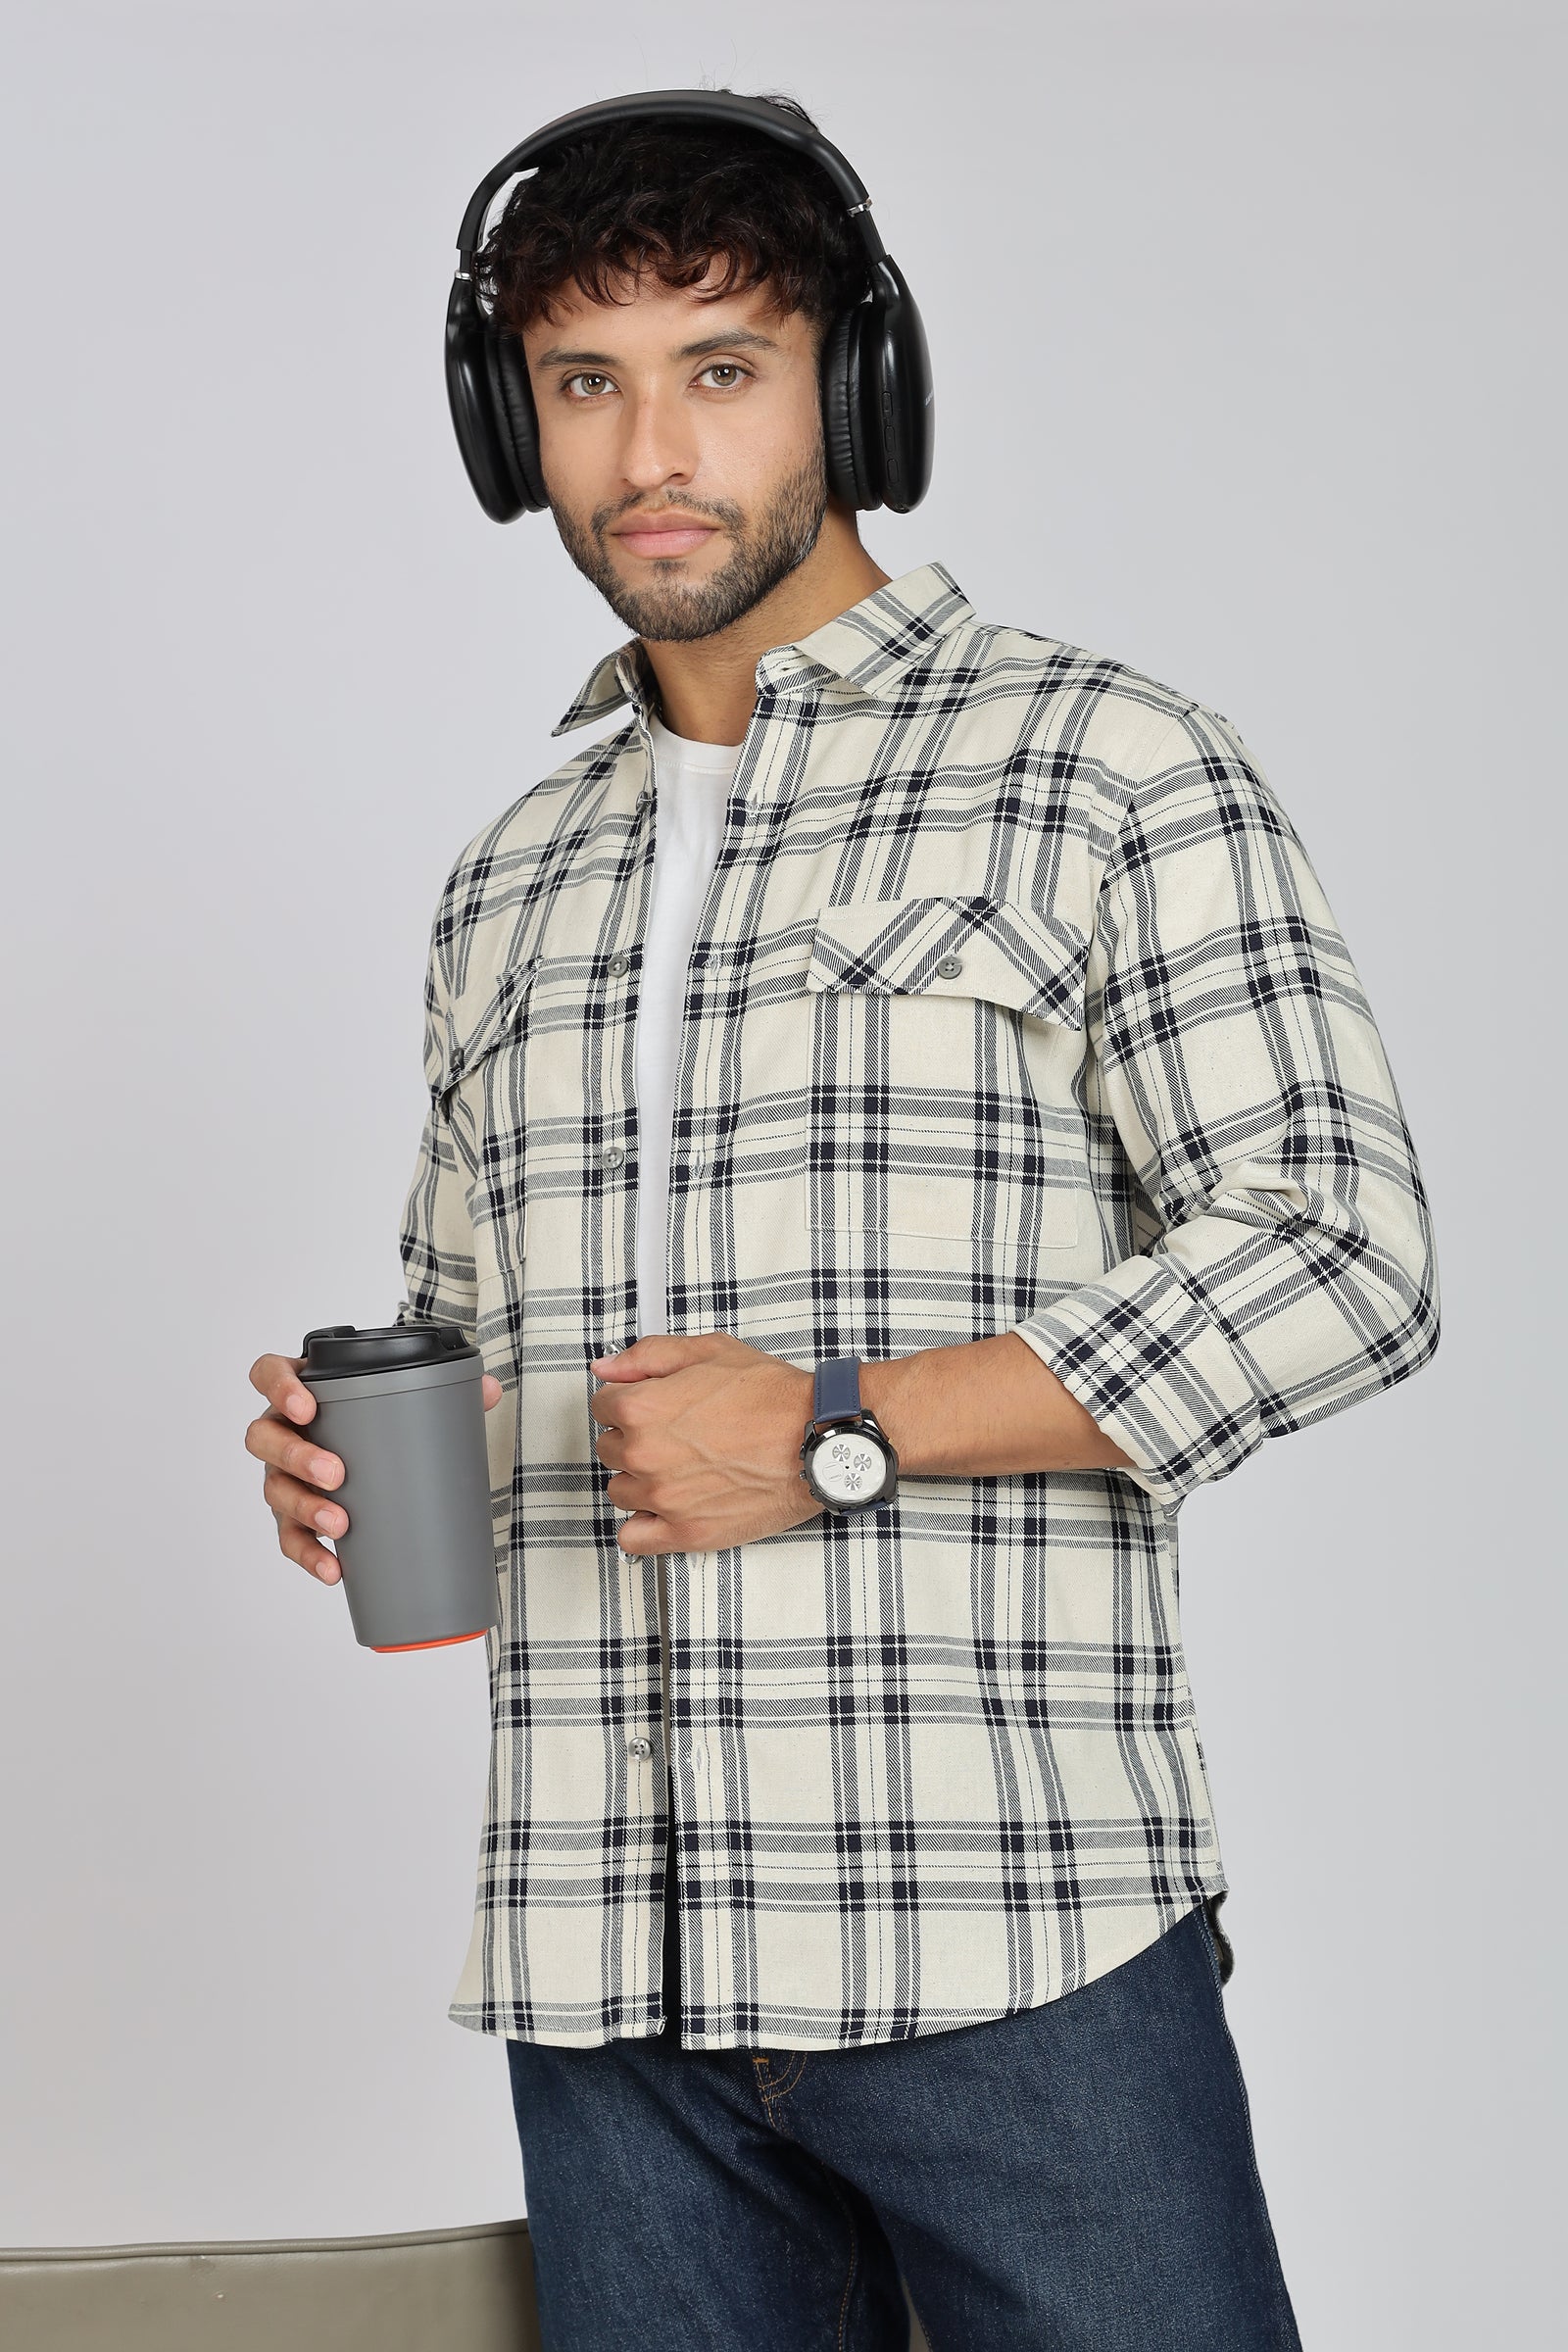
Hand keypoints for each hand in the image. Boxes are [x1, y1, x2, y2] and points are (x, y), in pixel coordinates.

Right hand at [245, 1348, 502, 1584]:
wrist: (377, 1454)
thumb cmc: (379, 1418)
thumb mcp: (406, 1397)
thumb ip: (447, 1387)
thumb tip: (491, 1390)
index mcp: (304, 1389)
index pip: (269, 1373)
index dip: (278, 1387)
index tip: (306, 1407)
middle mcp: (282, 1430)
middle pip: (264, 1437)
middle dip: (297, 1456)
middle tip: (337, 1472)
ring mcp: (282, 1474)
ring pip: (274, 1489)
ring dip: (304, 1508)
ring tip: (340, 1523)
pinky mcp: (292, 1515)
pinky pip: (290, 1537)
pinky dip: (309, 1554)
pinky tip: (332, 1567)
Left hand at [588, 1333, 821, 1554]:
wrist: (818, 1438)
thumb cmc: (772, 1397)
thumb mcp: (709, 1352)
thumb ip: (647, 1356)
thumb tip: (606, 1369)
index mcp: (643, 1408)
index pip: (602, 1406)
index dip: (627, 1401)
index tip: (649, 1406)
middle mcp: (646, 1455)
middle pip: (609, 1449)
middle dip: (634, 1439)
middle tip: (673, 1434)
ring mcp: (664, 1499)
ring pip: (620, 1491)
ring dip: (640, 1480)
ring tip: (677, 1468)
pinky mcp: (686, 1533)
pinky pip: (633, 1539)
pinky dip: (643, 1526)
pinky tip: (664, 1509)